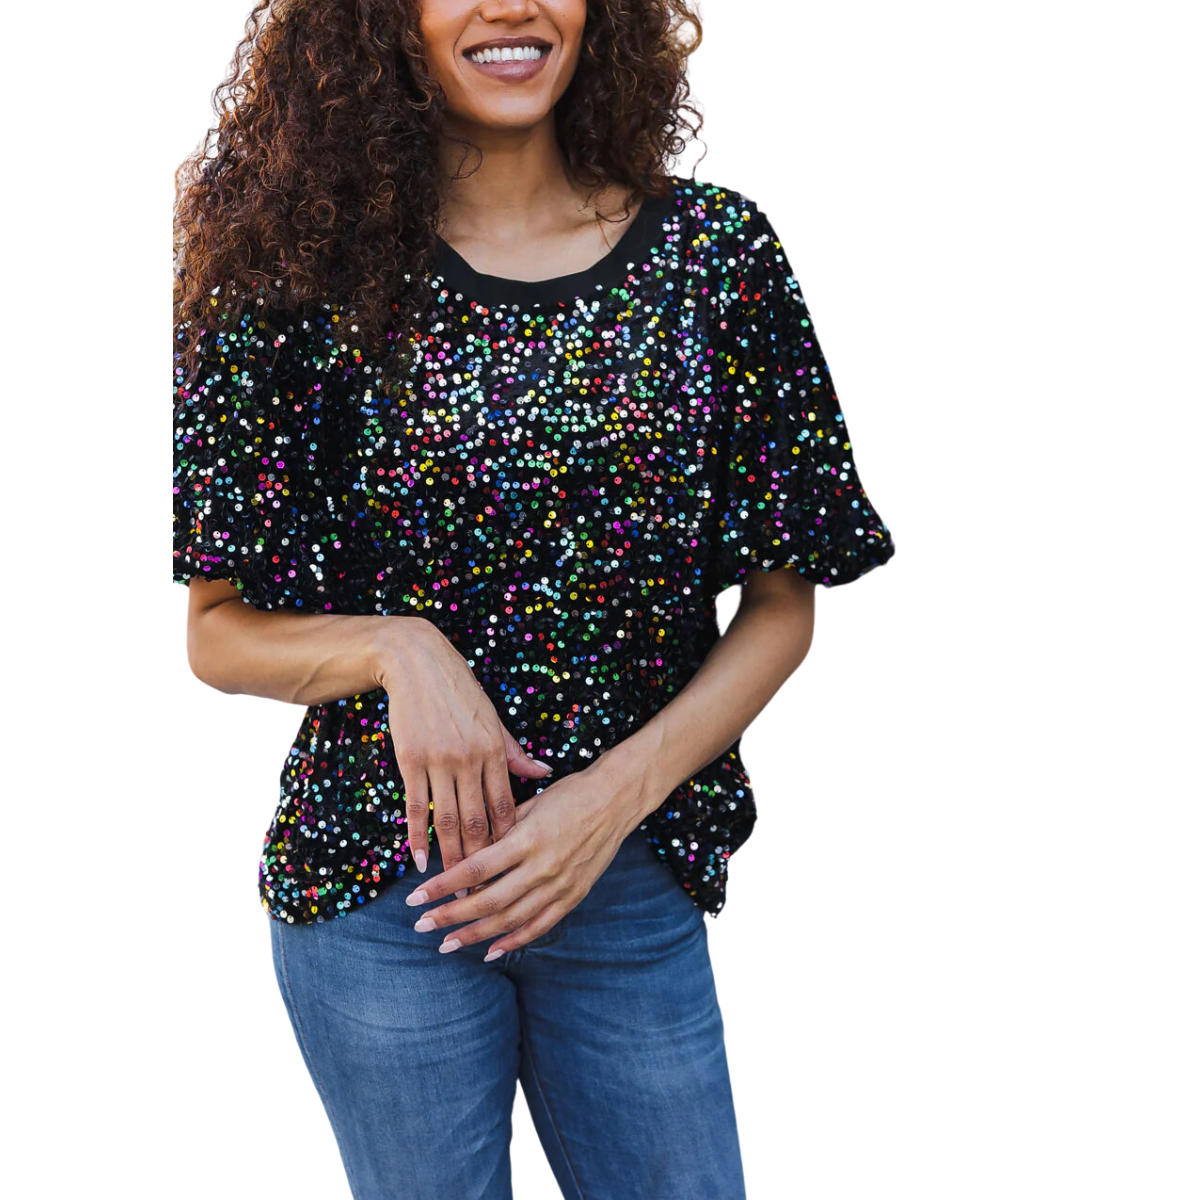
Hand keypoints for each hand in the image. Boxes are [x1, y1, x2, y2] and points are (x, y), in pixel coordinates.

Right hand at [374, 617, 552, 892]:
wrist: (418, 663)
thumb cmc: (460, 692)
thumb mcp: (494, 719)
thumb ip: (515, 752)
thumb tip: (544, 772)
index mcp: (496, 751)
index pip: (506, 807)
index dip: (507, 842)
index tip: (509, 870)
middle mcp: (470, 759)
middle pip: (478, 822)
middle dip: (480, 862)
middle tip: (480, 894)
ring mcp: (439, 761)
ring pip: (447, 820)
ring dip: (449, 857)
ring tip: (451, 887)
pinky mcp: (411, 760)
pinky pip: (415, 806)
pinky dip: (417, 836)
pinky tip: (419, 861)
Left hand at [403, 751, 658, 957]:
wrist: (616, 799)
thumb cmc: (570, 794)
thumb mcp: (530, 804)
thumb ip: (500, 832)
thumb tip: (467, 857)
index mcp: (527, 838)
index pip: (475, 868)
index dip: (442, 886)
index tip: (415, 897)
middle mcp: (542, 866)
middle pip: (487, 900)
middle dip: (450, 916)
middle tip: (421, 925)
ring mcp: (560, 884)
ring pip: (510, 919)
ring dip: (474, 935)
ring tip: (446, 944)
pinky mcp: (574, 895)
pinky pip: (539, 926)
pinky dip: (513, 942)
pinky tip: (489, 951)